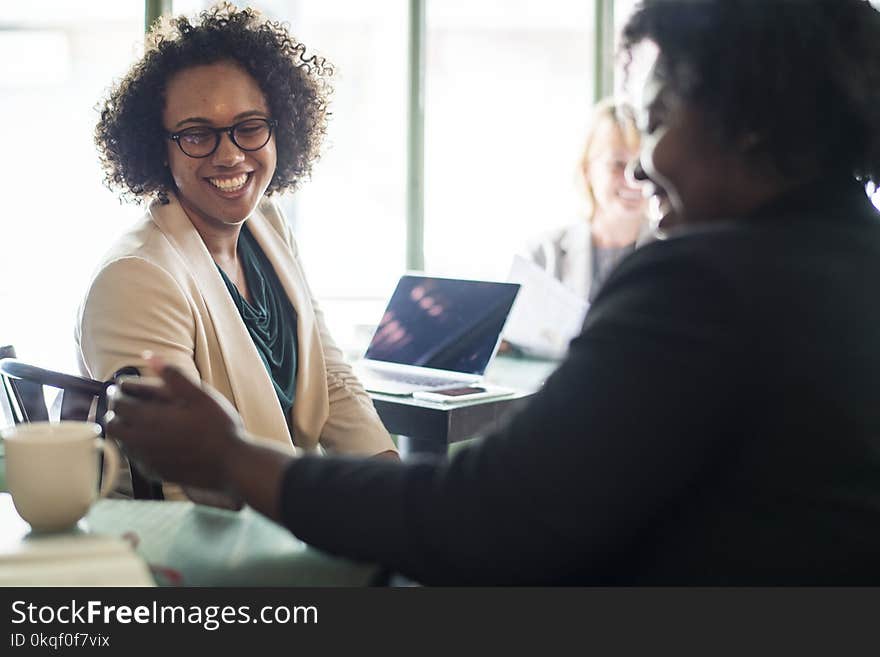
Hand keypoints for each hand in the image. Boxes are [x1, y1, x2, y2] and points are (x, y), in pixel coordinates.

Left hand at [106, 364, 246, 492]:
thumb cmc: (218, 427)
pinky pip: (135, 459)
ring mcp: (147, 460)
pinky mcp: (154, 473)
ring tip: (139, 419)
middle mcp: (142, 441)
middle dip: (116, 412)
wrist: (231, 465)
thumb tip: (150, 356)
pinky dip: (136, 447)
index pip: (118, 403)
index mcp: (150, 419)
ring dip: (125, 429)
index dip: (118, 392)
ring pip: (122, 443)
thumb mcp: (200, 395)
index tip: (122, 387)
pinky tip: (152, 441)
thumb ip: (173, 375)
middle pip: (112, 425)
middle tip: (126, 402)